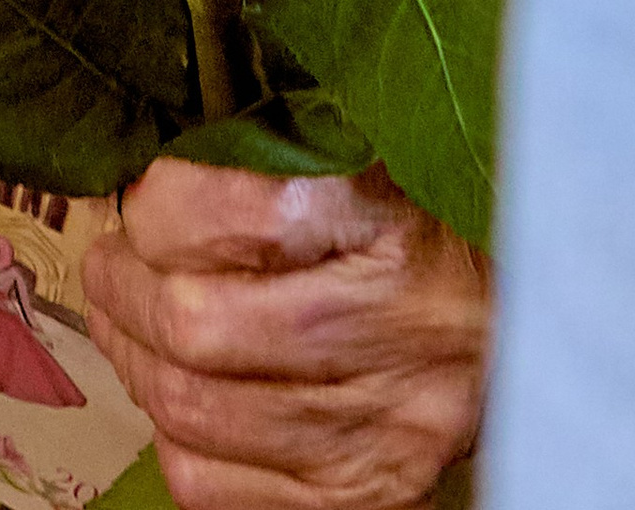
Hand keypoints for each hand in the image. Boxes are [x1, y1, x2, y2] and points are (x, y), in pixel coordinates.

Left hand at [83, 161, 486, 508]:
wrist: (524, 326)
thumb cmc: (413, 225)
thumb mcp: (354, 158)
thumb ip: (256, 161)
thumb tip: (136, 186)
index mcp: (387, 221)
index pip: (229, 214)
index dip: (154, 207)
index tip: (139, 200)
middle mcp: (396, 331)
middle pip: (195, 328)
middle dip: (123, 293)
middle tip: (109, 266)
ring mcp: (385, 429)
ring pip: (195, 417)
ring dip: (135, 365)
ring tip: (127, 325)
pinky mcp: (371, 495)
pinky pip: (218, 491)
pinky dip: (176, 441)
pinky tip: (181, 394)